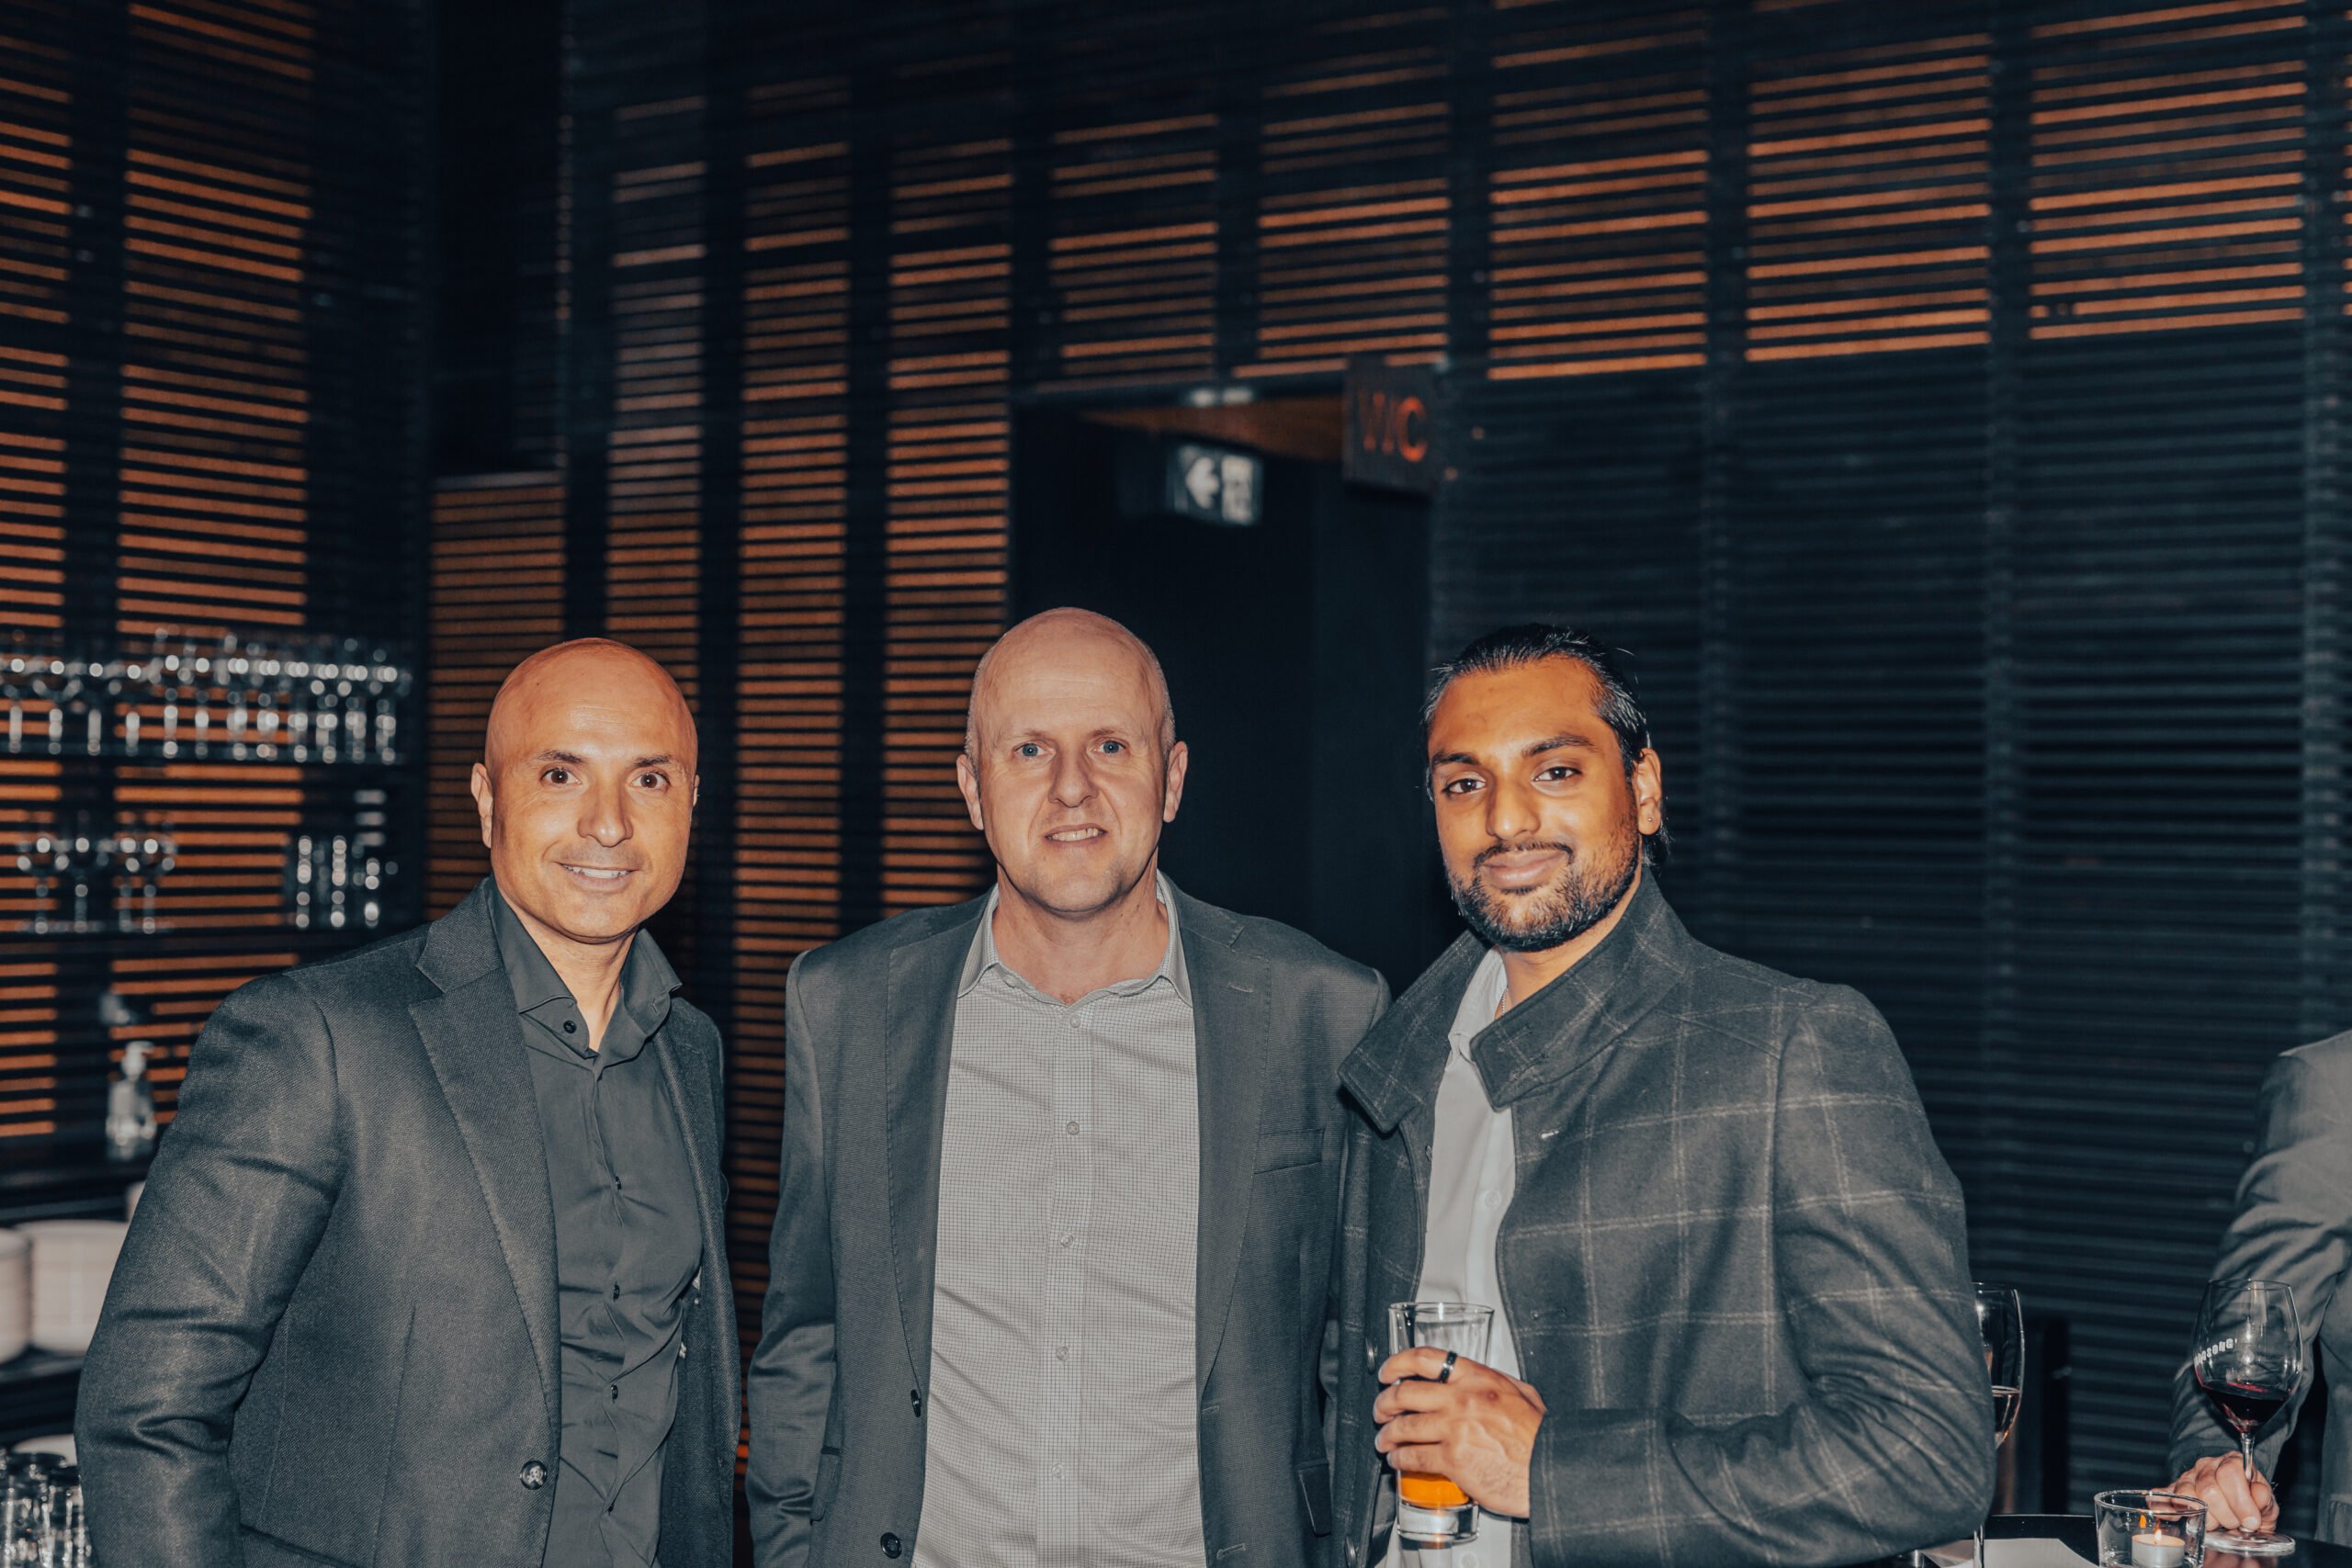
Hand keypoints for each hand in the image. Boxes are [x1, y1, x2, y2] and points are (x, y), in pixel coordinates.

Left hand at [1373, 1347, 1546, 1517]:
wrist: (1552, 1469)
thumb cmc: (1541, 1438)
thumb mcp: (1524, 1395)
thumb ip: (1496, 1383)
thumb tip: (1477, 1381)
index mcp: (1478, 1378)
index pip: (1426, 1358)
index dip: (1397, 1363)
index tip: (1387, 1372)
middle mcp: (1463, 1398)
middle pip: (1405, 1392)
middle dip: (1384, 1403)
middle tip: (1380, 1411)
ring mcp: (1455, 1428)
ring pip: (1404, 1426)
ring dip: (1387, 1435)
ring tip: (1384, 1440)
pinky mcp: (1453, 1459)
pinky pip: (1413, 1456)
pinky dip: (1399, 1459)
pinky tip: (1398, 1460)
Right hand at [2166, 1453, 2277, 1534]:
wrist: (2234, 1504)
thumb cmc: (2250, 1504)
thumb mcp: (2266, 1504)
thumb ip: (2265, 1499)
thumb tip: (2259, 1494)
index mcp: (2232, 1462)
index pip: (2229, 1473)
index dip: (2240, 1501)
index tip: (2251, 1521)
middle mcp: (2207, 1466)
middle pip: (2209, 1488)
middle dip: (2225, 1515)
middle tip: (2234, 1524)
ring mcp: (2187, 1477)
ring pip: (2186, 1494)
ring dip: (2203, 1516)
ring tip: (2214, 1524)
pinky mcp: (2173, 1489)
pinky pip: (2163, 1493)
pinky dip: (2164, 1505)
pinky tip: (2171, 1516)